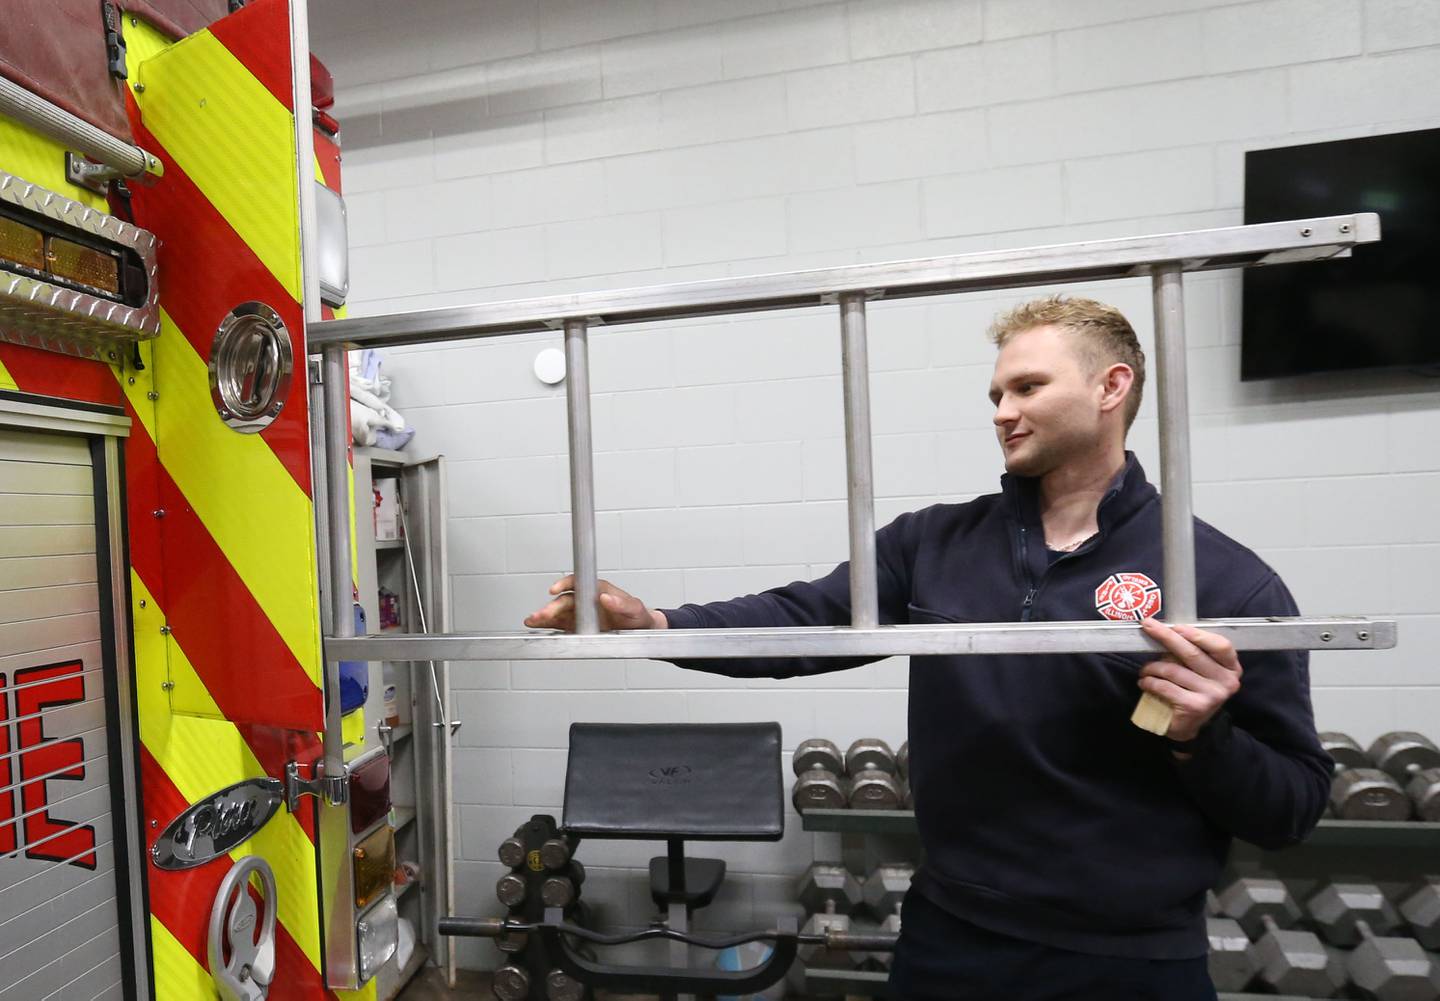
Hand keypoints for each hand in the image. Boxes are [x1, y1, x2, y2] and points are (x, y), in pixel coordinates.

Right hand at [522, 574, 666, 632]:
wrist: (640, 629)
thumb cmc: (637, 615)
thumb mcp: (634, 608)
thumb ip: (621, 603)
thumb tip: (606, 597)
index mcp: (597, 589)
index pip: (577, 583)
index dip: (564, 584)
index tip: (554, 589)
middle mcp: (586, 600)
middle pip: (564, 601)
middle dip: (551, 608)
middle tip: (541, 615)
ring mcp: (581, 613)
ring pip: (558, 612)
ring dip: (544, 616)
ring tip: (532, 621)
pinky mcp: (579, 626)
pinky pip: (561, 625)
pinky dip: (548, 626)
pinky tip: (537, 627)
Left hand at [1137, 618, 1242, 743]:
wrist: (1190, 725)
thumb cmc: (1192, 689)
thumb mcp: (1200, 669)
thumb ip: (1193, 650)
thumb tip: (1167, 629)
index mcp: (1231, 667)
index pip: (1221, 645)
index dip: (1197, 634)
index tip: (1175, 627)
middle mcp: (1226, 682)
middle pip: (1193, 653)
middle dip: (1167, 637)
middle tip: (1148, 626)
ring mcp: (1212, 695)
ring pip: (1173, 670)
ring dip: (1152, 667)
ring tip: (1145, 670)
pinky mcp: (1194, 707)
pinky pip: (1164, 686)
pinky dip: (1149, 682)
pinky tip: (1145, 682)